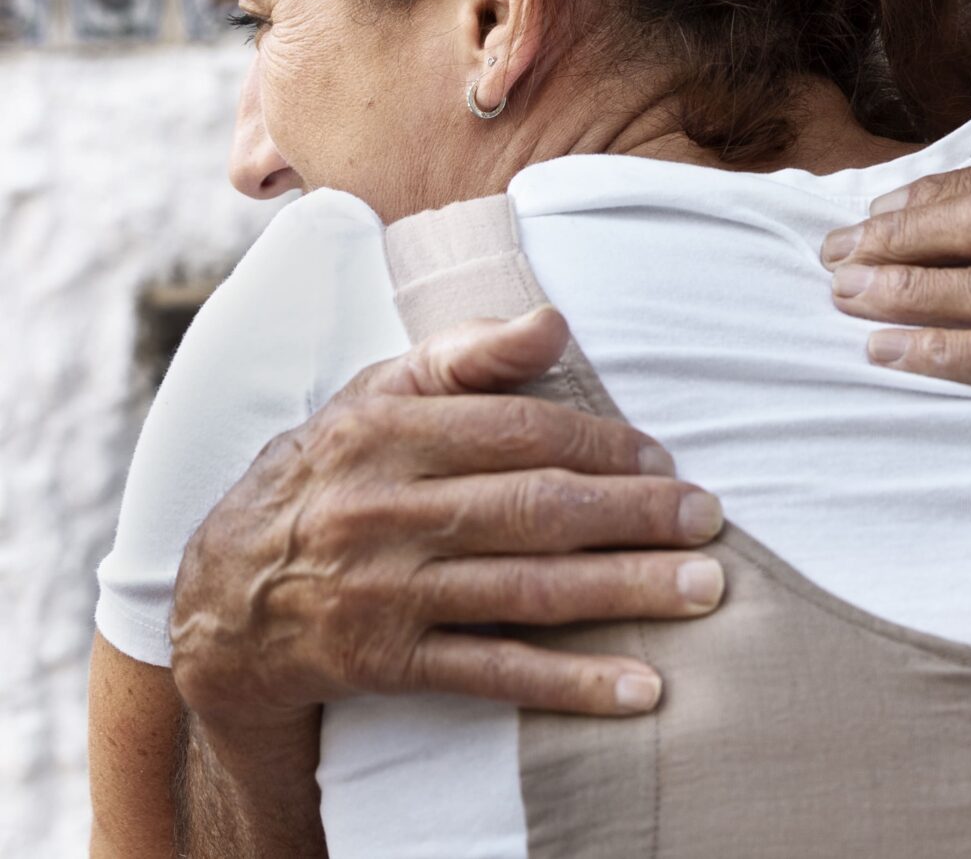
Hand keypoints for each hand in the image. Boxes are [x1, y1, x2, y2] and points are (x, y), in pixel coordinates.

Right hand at [168, 308, 726, 740]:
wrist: (221, 599)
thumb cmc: (330, 476)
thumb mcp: (375, 397)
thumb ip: (466, 354)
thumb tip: (554, 322)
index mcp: (383, 431)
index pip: (517, 430)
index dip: (601, 443)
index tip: (665, 458)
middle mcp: (381, 510)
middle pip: (533, 509)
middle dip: (633, 514)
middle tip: (708, 519)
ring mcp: (383, 592)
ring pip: (525, 589)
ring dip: (624, 592)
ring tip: (703, 589)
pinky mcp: (385, 663)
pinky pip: (492, 673)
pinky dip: (570, 683)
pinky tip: (640, 689)